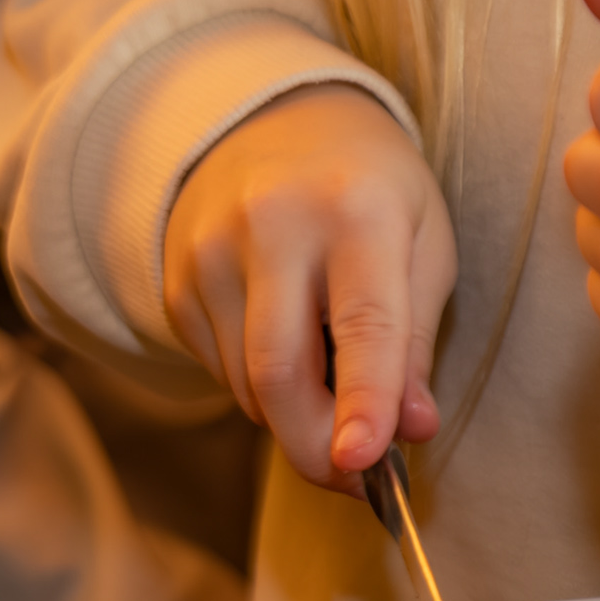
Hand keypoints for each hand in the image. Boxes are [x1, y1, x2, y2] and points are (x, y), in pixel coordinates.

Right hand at [162, 82, 454, 490]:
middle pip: (281, 372)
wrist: (275, 121)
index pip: (362, 323)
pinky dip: (262, 388)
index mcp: (355, 209)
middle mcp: (272, 225)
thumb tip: (411, 429)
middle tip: (358, 478)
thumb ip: (415, 341)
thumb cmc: (370, 189)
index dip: (364, 401)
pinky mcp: (176, 281)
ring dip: (297, 417)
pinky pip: (221, 371)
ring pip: (248, 385)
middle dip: (320, 447)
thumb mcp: (423, 244)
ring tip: (334, 385)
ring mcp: (210, 252)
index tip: (365, 463)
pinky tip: (288, 342)